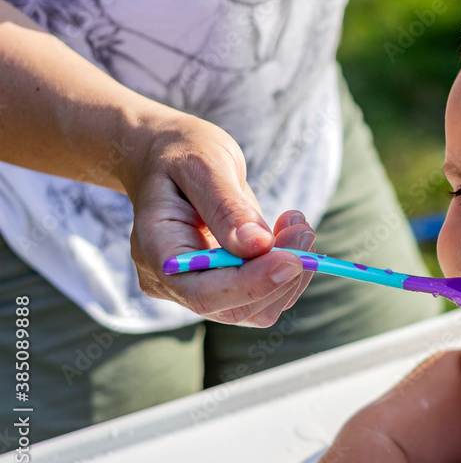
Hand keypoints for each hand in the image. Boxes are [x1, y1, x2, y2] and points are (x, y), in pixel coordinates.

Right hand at [123, 112, 315, 326]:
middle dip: (280, 276)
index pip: (203, 293)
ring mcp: (198, 288)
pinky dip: (289, 269)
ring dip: (292, 272)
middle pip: (235, 308)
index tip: (292, 259)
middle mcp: (172, 281)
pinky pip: (265, 296)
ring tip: (296, 224)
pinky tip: (289, 233)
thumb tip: (258, 246)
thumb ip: (227, 206)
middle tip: (303, 229)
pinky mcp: (224, 285)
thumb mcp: (203, 164)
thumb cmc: (181, 153)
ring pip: (258, 309)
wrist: (168, 157)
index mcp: (156, 251)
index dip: (252, 284)